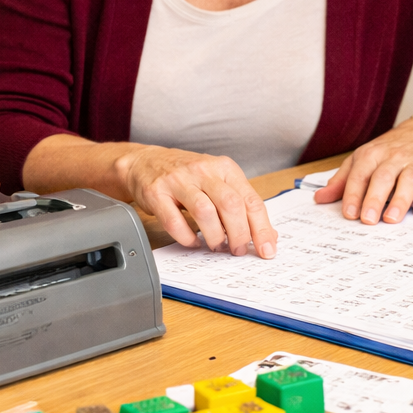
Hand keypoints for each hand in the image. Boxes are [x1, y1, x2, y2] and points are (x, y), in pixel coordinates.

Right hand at [113, 145, 276, 256]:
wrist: (145, 162)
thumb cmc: (186, 175)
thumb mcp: (217, 181)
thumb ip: (241, 204)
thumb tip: (268, 235)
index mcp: (224, 168)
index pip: (251, 200)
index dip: (261, 229)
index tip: (266, 250)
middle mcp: (203, 170)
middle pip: (230, 205)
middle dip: (239, 234)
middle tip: (237, 250)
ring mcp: (178, 180)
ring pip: (205, 212)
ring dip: (215, 236)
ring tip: (216, 246)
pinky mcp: (157, 193)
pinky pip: (174, 221)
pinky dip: (187, 237)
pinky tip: (192, 241)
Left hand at [313, 110, 412, 223]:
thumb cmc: (389, 152)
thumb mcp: (362, 160)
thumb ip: (342, 181)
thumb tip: (320, 198)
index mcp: (372, 155)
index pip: (359, 175)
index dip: (353, 194)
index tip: (349, 213)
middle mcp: (394, 158)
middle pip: (383, 178)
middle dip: (374, 199)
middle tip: (368, 220)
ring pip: (409, 180)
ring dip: (400, 200)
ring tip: (391, 218)